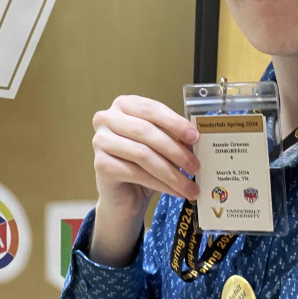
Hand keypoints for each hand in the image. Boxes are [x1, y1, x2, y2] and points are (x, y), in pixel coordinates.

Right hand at [90, 95, 199, 265]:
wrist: (122, 194)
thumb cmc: (142, 163)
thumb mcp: (159, 144)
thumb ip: (172, 135)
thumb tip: (196, 139)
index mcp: (124, 105)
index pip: (151, 109)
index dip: (175, 123)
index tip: (195, 137)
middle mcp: (107, 119)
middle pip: (146, 132)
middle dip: (175, 150)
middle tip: (196, 166)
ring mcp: (100, 141)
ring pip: (143, 154)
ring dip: (172, 173)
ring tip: (191, 186)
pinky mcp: (101, 165)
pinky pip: (137, 173)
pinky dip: (161, 184)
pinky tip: (177, 192)